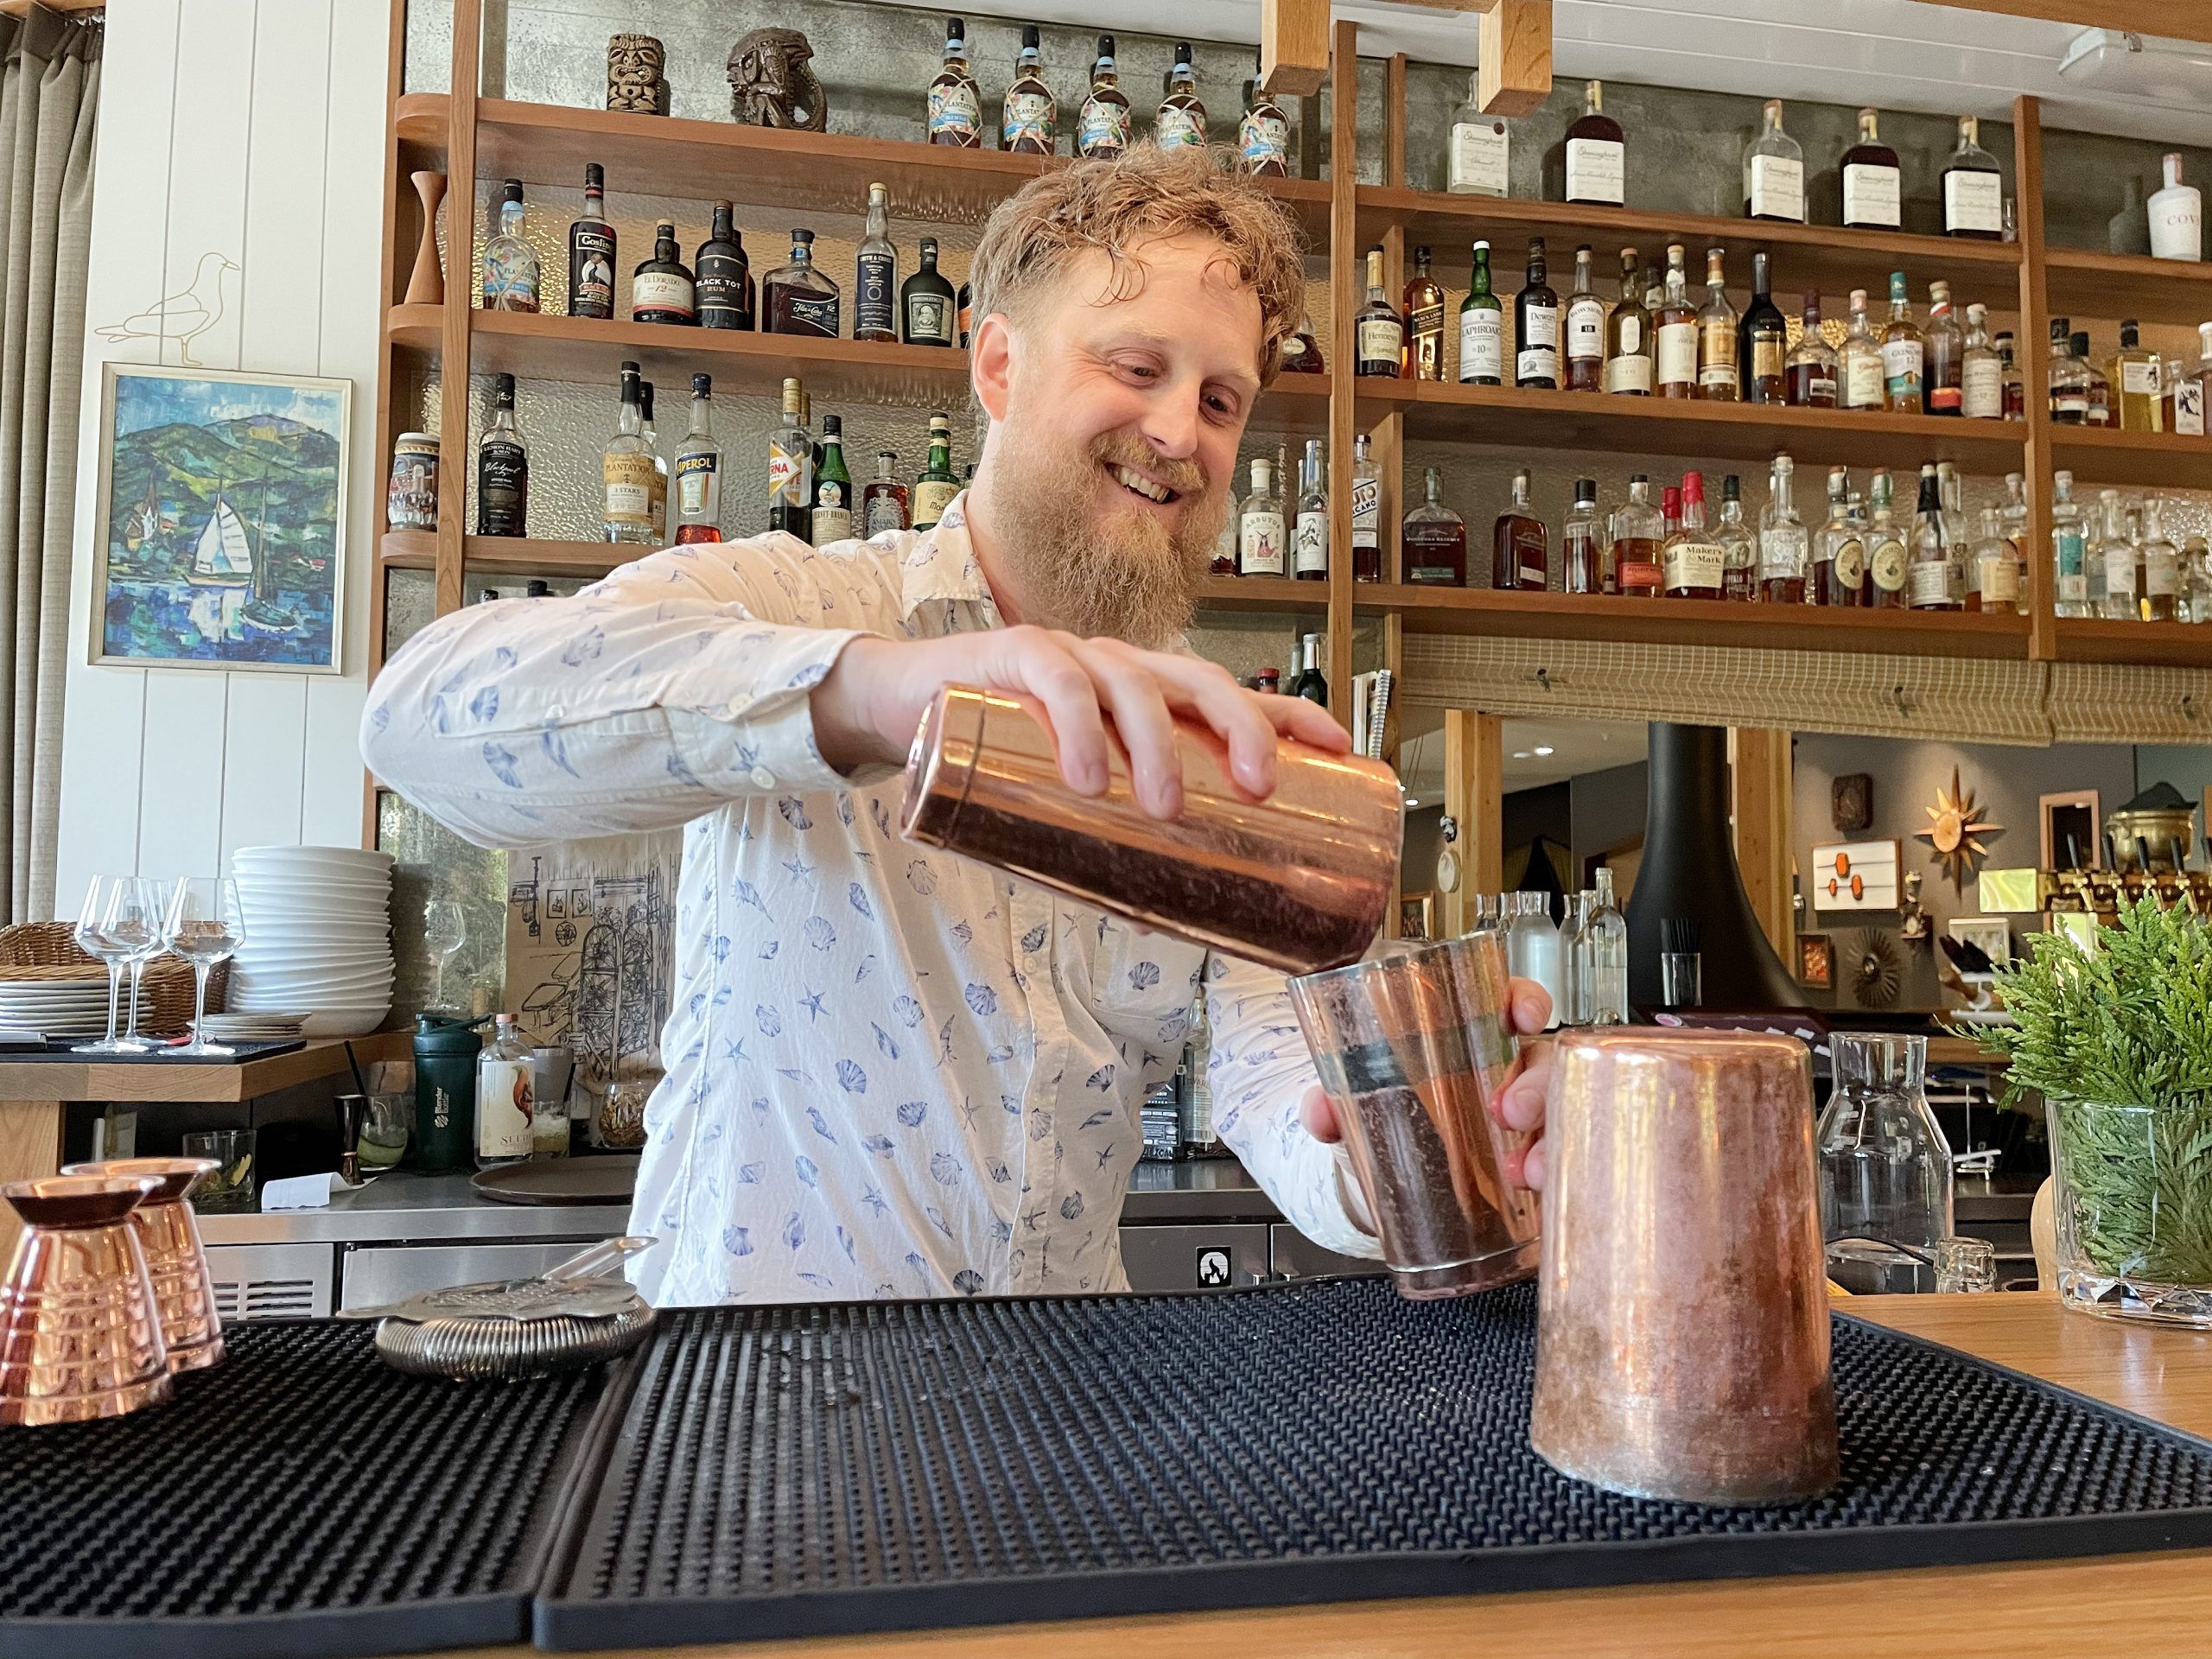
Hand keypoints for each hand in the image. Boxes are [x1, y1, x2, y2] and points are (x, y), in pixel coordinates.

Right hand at [809, 627, 1348, 817]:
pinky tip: (1089, 777)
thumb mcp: (1071, 796)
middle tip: (1260, 790)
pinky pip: (1057, 682)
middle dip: (1241, 728)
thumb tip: (1170, 920)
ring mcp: (1070, 655)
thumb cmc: (1002, 759)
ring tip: (1166, 808)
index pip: (1233, 694)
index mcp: (1148, 695)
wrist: (905, 708)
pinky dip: (1078, 727)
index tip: (1347, 751)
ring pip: (1132, 683)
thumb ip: (1116, 838)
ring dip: (1156, 744)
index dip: (1293, 717)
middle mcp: (1121, 666)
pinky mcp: (1013, 658)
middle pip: (1200, 681)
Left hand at [1301, 976, 1554, 1218]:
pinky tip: (1534, 1193)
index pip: (1509, 1003)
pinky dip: (1552, 1178)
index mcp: (1470, 1039)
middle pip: (1542, 1061)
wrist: (1390, 1182)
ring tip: (1524, 1169)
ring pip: (1558, 1115)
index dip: (1525, 1001)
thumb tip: (1319, 1111)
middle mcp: (1506, 1073)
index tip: (1522, 1016)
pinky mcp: (1530, 1160)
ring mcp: (1525, 1119)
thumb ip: (1332, 1103)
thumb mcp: (1358, 1104)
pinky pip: (1556, 1164)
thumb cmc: (1388, 1118)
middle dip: (1535, 1084)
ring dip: (1548, 1139)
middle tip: (1508, 1110)